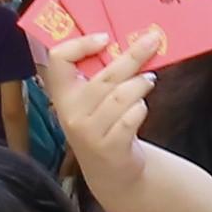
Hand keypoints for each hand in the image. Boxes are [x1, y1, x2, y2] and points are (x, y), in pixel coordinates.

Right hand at [37, 22, 155, 193]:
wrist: (111, 173)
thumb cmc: (104, 126)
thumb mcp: (92, 102)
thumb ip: (101, 76)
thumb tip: (132, 40)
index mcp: (62, 94)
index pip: (58, 59)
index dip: (80, 45)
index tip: (105, 38)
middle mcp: (71, 112)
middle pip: (103, 76)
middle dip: (133, 55)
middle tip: (152, 40)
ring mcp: (88, 131)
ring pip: (121, 96)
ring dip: (140, 84)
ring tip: (149, 79)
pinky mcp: (109, 146)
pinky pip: (131, 117)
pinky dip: (140, 109)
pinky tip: (141, 107)